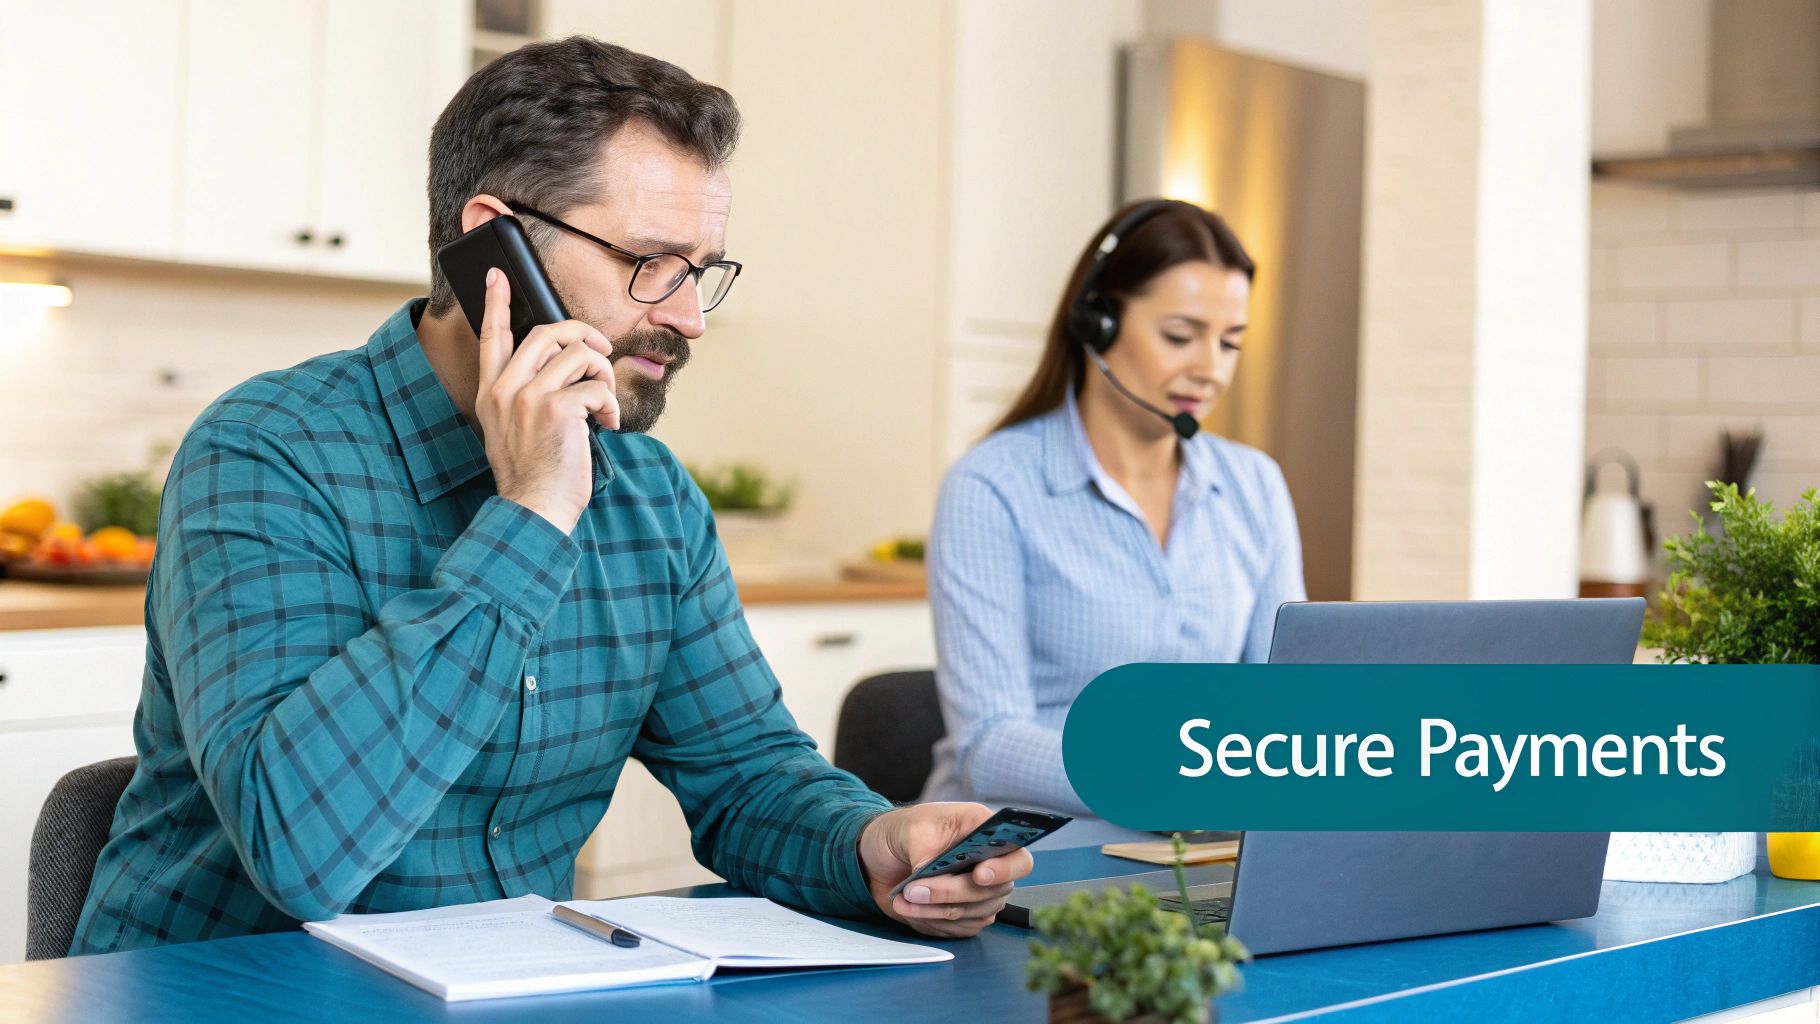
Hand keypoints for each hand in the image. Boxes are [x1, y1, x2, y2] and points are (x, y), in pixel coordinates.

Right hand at [474, 267, 619, 533]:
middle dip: (582, 335)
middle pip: (547, 332)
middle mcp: (505, 389)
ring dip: (603, 376)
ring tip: (603, 405)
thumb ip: (524, 397)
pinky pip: (596, 385)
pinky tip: (607, 425)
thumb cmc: (533, 476)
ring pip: (580, 354)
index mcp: (491, 393)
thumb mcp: (511, 431)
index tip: (497, 276)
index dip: (496, 302)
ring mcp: (529, 396)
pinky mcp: (558, 408)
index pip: (491, 336)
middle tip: (600, 352)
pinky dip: (610, 404)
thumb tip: (560, 367)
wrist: (534, 510)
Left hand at [858, 803, 1032, 938]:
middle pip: (993, 893)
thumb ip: (925, 849)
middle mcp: (991, 865)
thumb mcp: (911, 828)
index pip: (1018, 859)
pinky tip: (910, 908)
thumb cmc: (904, 832)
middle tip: (914, 889)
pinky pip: (959, 929)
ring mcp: (980, 894)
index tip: (979, 875)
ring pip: (974, 914)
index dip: (1003, 870)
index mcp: (986, 833)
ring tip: (904, 898)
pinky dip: (932, 922)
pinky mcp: (964, 915)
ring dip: (935, 911)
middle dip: (950, 893)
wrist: (882, 858)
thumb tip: (928, 872)